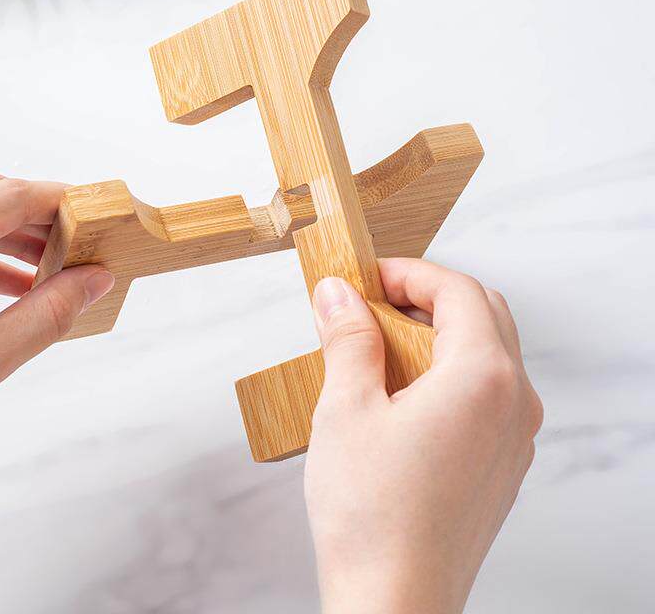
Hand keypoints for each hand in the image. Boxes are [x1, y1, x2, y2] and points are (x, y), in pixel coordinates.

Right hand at [305, 258, 542, 613]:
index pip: (458, 290)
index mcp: (484, 377)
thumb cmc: (370, 513)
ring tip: (378, 347)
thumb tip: (338, 293)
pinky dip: (448, 371)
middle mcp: (514, 402)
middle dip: (425, 296)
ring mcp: (514, 437)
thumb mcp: (346, 407)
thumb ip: (348, 337)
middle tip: (370, 304)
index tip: (364, 278)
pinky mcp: (502, 464)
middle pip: (482, 314)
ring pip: (488, 353)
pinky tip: (399, 392)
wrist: (394, 604)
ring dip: (437, 333)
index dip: (408, 272)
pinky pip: (486, 393)